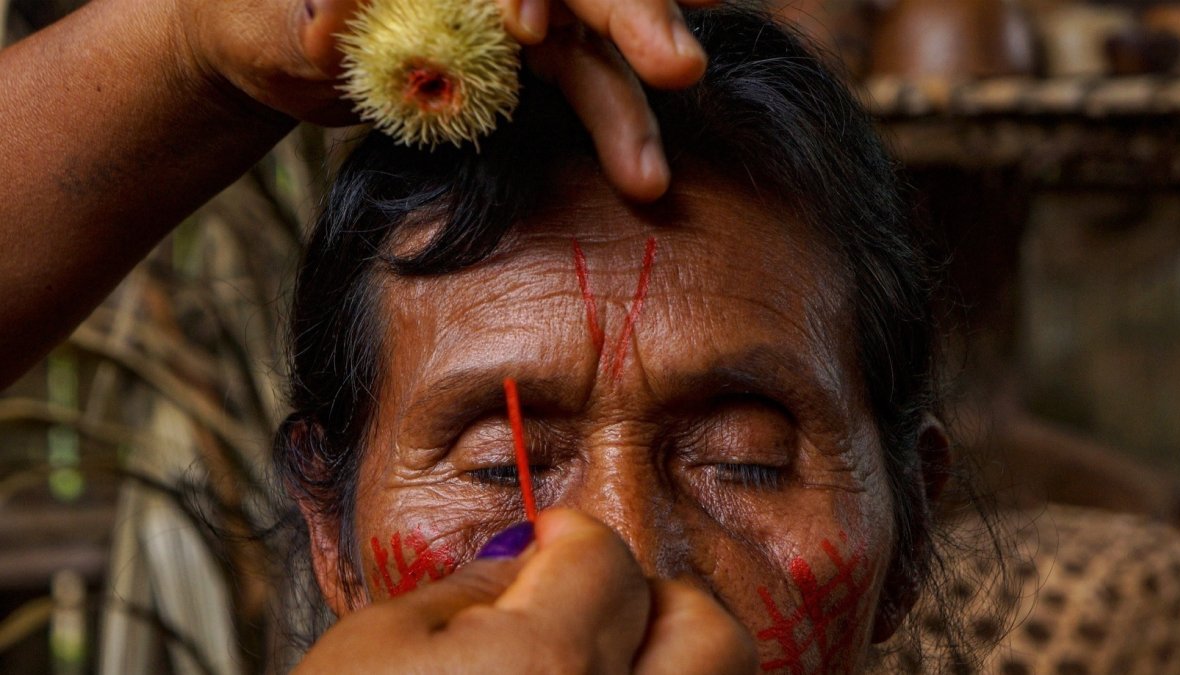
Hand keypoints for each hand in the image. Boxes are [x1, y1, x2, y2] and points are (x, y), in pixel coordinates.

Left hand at [176, 0, 716, 201]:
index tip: (525, 32)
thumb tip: (326, 27)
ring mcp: (514, 4)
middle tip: (677, 66)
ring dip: (627, 104)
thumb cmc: (252, 20)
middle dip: (630, 15)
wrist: (269, 50)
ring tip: (645, 177)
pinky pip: (585, 85)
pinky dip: (615, 125)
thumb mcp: (256, 20)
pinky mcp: (528, 54)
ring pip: (593, 41)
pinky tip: (639, 173)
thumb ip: (292, 21)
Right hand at [294, 510, 756, 672]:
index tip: (547, 542)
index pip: (609, 560)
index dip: (570, 535)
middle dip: (654, 600)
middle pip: (707, 633)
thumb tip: (526, 558)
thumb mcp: (372, 648)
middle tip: (590, 603)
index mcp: (543, 670)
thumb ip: (467, 590)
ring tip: (593, 668)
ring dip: (665, 668)